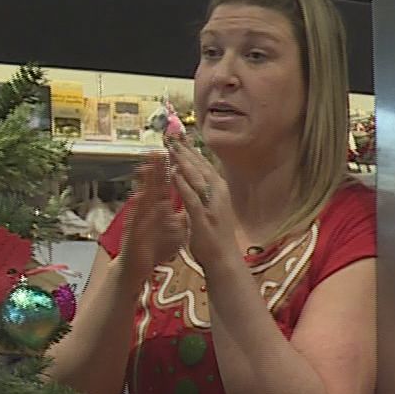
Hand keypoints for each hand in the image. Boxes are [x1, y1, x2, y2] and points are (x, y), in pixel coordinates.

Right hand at [112, 151, 187, 284]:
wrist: (136, 270)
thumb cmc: (153, 249)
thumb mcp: (172, 230)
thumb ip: (179, 214)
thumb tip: (190, 202)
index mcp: (158, 209)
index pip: (166, 186)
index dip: (170, 170)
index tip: (175, 153)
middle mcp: (147, 212)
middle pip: (153, 187)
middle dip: (156, 169)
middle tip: (158, 149)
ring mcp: (138, 221)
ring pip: (142, 199)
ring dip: (143, 184)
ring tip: (146, 167)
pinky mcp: (132, 233)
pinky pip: (135, 219)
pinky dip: (137, 208)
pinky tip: (138, 197)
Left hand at [168, 139, 240, 270]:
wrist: (223, 259)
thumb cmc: (216, 234)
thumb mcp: (212, 207)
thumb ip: (205, 191)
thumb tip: (198, 176)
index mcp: (219, 190)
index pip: (204, 164)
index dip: (191, 149)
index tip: (179, 135)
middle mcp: (218, 193)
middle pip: (200, 166)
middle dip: (185, 150)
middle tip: (172, 134)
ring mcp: (211, 204)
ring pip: (196, 177)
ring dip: (183, 161)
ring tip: (171, 147)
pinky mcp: (203, 217)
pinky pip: (191, 196)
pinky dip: (182, 183)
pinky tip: (173, 172)